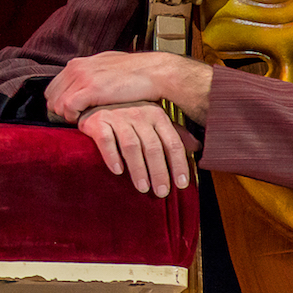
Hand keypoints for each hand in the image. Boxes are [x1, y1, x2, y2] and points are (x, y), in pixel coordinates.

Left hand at [46, 50, 197, 123]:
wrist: (154, 72)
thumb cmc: (135, 73)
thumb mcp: (107, 67)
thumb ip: (91, 74)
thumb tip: (83, 84)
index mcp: (79, 63)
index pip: (53, 88)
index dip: (59, 103)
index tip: (71, 113)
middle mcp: (76, 68)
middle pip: (51, 96)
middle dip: (60, 111)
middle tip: (76, 120)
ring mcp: (82, 77)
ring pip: (57, 104)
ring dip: (67, 116)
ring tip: (83, 120)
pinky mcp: (90, 89)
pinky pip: (68, 108)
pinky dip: (74, 117)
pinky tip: (87, 119)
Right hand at [78, 102, 198, 197]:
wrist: (95, 100)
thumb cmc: (128, 116)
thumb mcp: (153, 121)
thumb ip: (173, 134)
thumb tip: (197, 147)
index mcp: (157, 115)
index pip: (172, 142)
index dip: (178, 164)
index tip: (181, 184)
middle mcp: (139, 114)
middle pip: (153, 146)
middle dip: (159, 171)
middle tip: (162, 192)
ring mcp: (118, 117)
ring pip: (131, 145)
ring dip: (138, 168)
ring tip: (142, 188)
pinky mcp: (98, 121)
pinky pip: (106, 140)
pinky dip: (112, 156)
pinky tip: (117, 171)